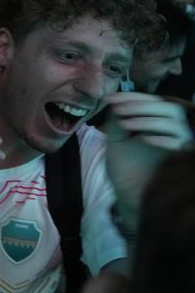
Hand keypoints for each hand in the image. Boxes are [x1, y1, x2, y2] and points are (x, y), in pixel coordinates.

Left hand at [102, 92, 192, 226]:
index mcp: (158, 124)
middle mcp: (174, 132)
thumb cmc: (125, 168)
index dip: (134, 97)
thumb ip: (118, 119)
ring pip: (175, 124)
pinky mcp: (181, 160)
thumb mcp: (117, 139)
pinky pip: (181, 144)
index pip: (154, 101)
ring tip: (125, 125)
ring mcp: (180, 146)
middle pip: (170, 108)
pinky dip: (163, 139)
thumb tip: (116, 100)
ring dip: (148, 120)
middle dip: (141, 105)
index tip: (111, 97)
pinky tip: (144, 140)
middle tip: (118, 109)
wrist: (130, 195)